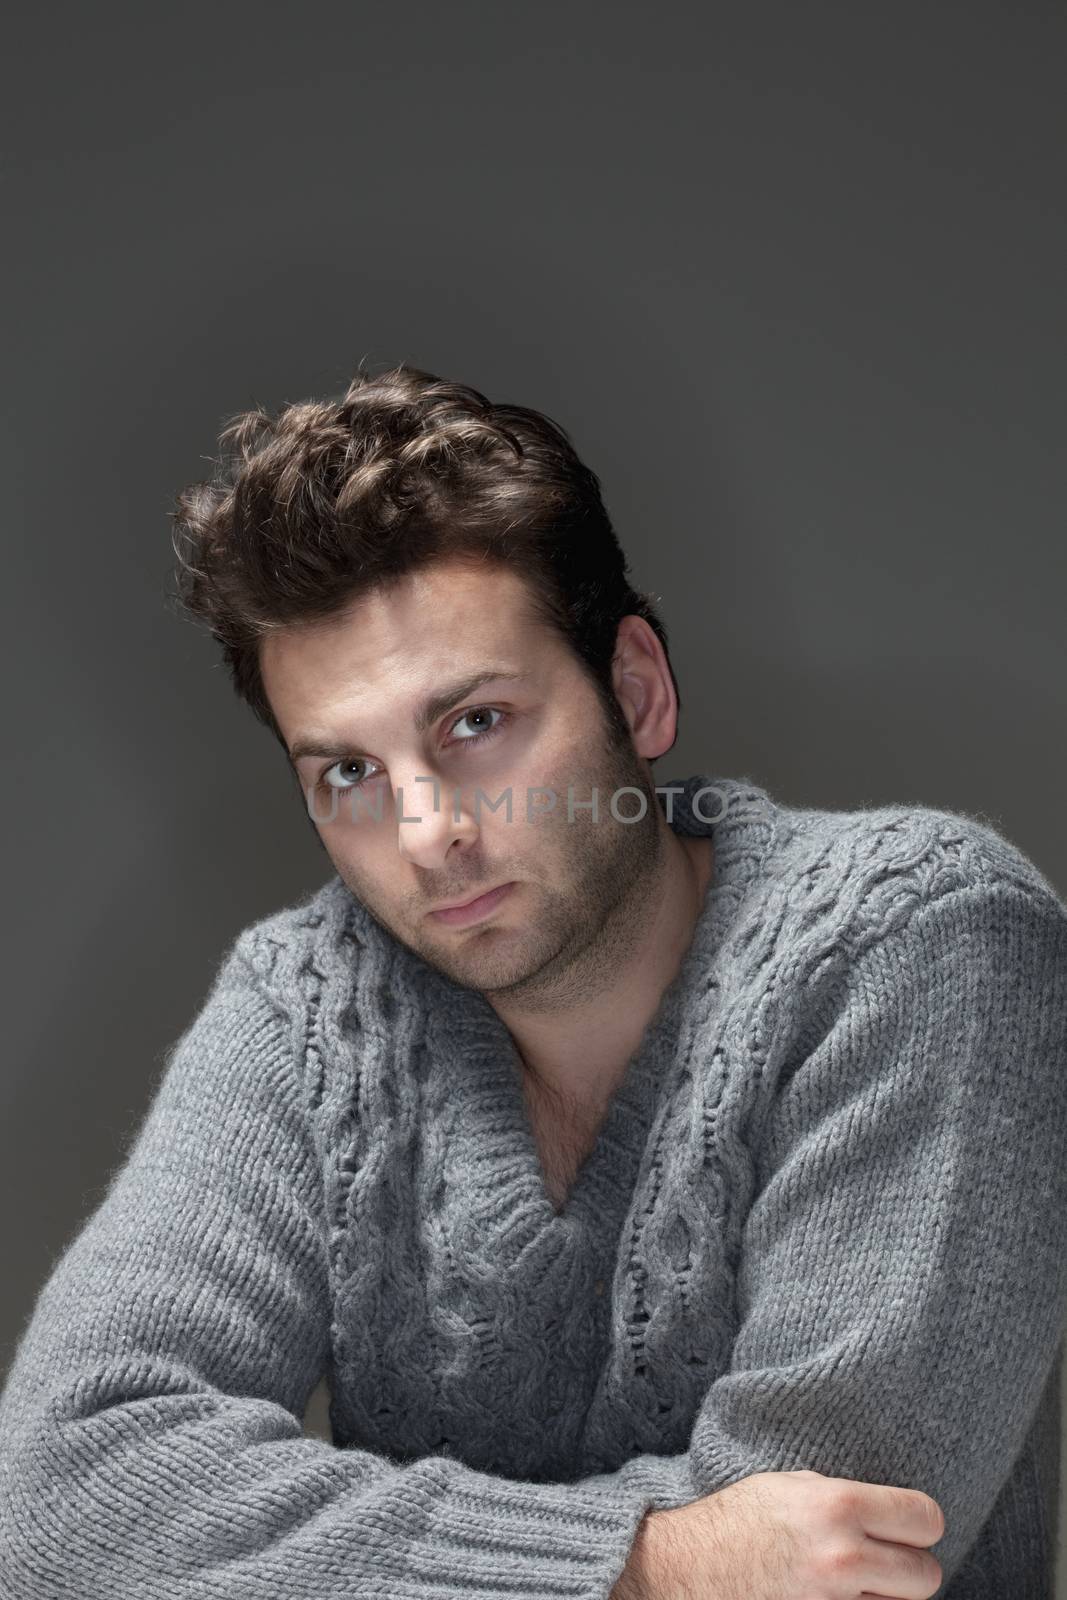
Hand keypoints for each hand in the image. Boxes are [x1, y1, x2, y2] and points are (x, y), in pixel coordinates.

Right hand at [612, 1468, 945, 1599]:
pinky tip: (829, 1597)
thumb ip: (845, 1499)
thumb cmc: (736, 1522)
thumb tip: (891, 1514)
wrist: (685, 1569)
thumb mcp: (791, 1487)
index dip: (920, 1524)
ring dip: (883, 1598)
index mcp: (837, 1506)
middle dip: (908, 1569)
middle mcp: (842, 1557)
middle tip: (882, 1561)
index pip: (925, 1519)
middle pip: (927, 1576)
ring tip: (848, 1582)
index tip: (908, 1527)